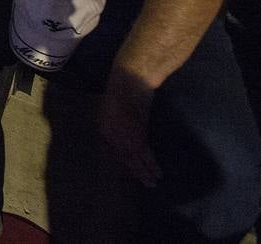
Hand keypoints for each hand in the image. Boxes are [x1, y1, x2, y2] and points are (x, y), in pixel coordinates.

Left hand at [99, 65, 160, 187]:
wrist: (131, 78)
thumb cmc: (123, 87)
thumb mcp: (117, 107)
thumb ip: (120, 122)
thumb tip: (127, 130)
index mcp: (103, 127)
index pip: (113, 151)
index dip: (124, 163)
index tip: (132, 171)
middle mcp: (110, 135)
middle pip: (123, 158)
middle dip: (135, 171)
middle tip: (145, 183)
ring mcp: (122, 135)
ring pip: (134, 159)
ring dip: (145, 172)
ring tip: (152, 182)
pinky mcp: (136, 134)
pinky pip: (143, 153)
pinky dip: (151, 164)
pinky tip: (156, 172)